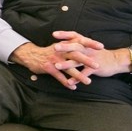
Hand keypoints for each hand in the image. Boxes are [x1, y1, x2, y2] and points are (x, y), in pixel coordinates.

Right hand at [10, 31, 130, 89]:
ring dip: (79, 76)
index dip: (90, 43)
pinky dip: (66, 83)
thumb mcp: (59, 46)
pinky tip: (73, 88)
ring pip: (69, 68)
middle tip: (98, 66)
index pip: (79, 42)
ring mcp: (55, 60)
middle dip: (87, 61)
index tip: (101, 46)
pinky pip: (59, 77)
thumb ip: (70, 46)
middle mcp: (61, 51)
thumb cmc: (47, 52)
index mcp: (65, 45)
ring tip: (88, 82)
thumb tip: (84, 46)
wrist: (30, 55)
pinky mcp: (49, 68)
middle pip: (76, 55)